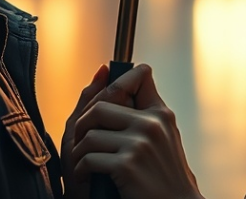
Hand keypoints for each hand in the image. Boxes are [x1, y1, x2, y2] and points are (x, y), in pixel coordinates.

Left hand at [68, 64, 202, 198]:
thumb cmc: (164, 175)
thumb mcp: (160, 136)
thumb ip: (138, 105)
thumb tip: (104, 69)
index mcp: (161, 114)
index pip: (138, 77)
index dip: (117, 83)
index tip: (107, 100)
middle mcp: (151, 124)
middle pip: (101, 106)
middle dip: (84, 123)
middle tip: (81, 139)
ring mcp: (139, 144)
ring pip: (90, 134)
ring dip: (80, 151)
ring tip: (83, 160)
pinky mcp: (126, 165)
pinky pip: (88, 158)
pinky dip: (82, 169)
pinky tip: (88, 175)